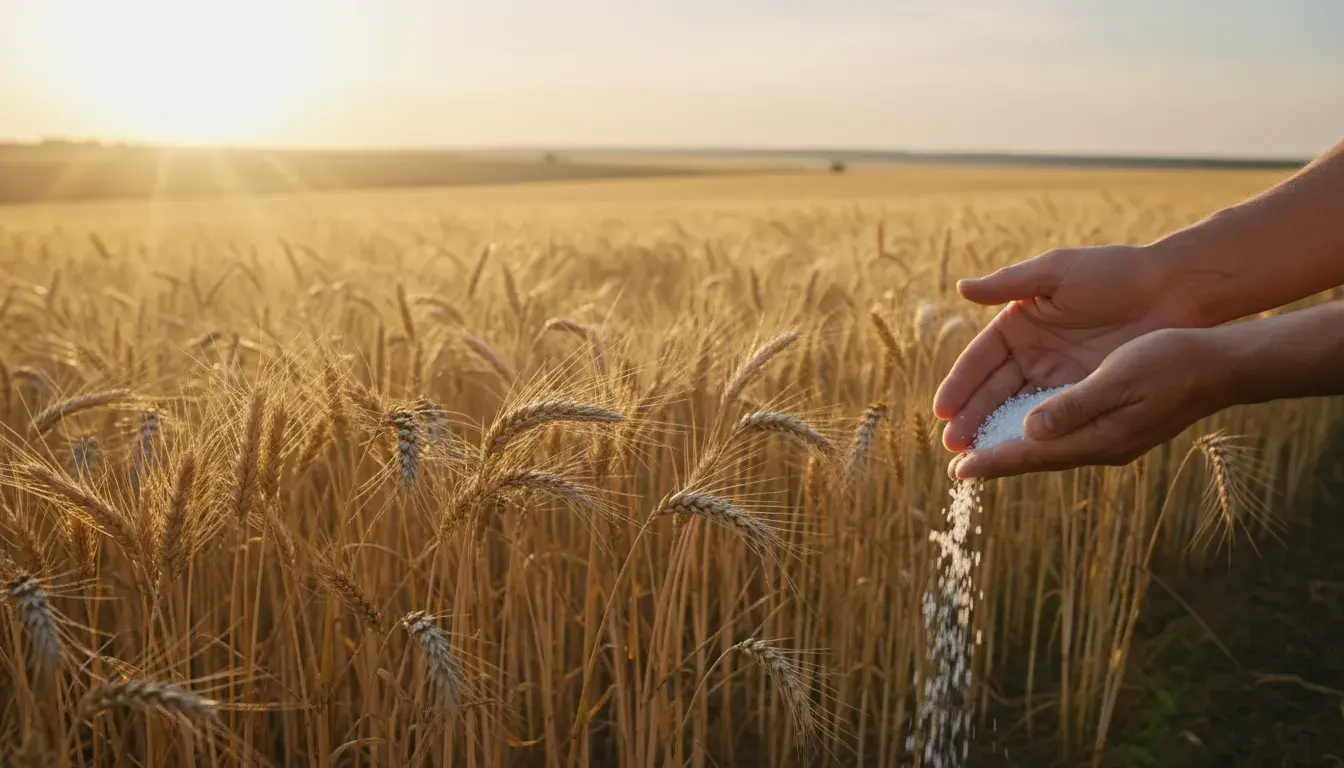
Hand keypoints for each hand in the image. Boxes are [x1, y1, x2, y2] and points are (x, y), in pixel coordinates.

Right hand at [934, 245, 1196, 452]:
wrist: (1175, 291)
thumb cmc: (1114, 273)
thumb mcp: (1058, 270)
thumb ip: (1010, 282)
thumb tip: (962, 289)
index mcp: (1019, 324)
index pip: (980, 360)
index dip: (960, 385)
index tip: (943, 410)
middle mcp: (1034, 354)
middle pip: (993, 391)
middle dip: (971, 418)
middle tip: (953, 444)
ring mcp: (1059, 376)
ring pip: (1018, 409)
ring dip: (995, 432)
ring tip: (972, 456)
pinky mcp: (1086, 392)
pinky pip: (1053, 418)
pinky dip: (1033, 436)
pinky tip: (1016, 453)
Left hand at [950, 328, 1232, 478]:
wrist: (1220, 365)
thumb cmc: (1170, 363)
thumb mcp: (1118, 378)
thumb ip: (1073, 405)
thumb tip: (1029, 431)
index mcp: (1096, 437)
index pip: (1031, 454)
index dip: (992, 461)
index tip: (958, 471)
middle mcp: (1099, 445)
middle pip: (1036, 458)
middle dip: (996, 461)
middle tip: (957, 468)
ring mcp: (1109, 438)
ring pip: (1050, 448)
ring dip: (1015, 450)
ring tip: (981, 452)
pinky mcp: (1116, 425)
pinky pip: (1066, 436)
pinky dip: (1038, 435)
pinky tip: (1025, 430)